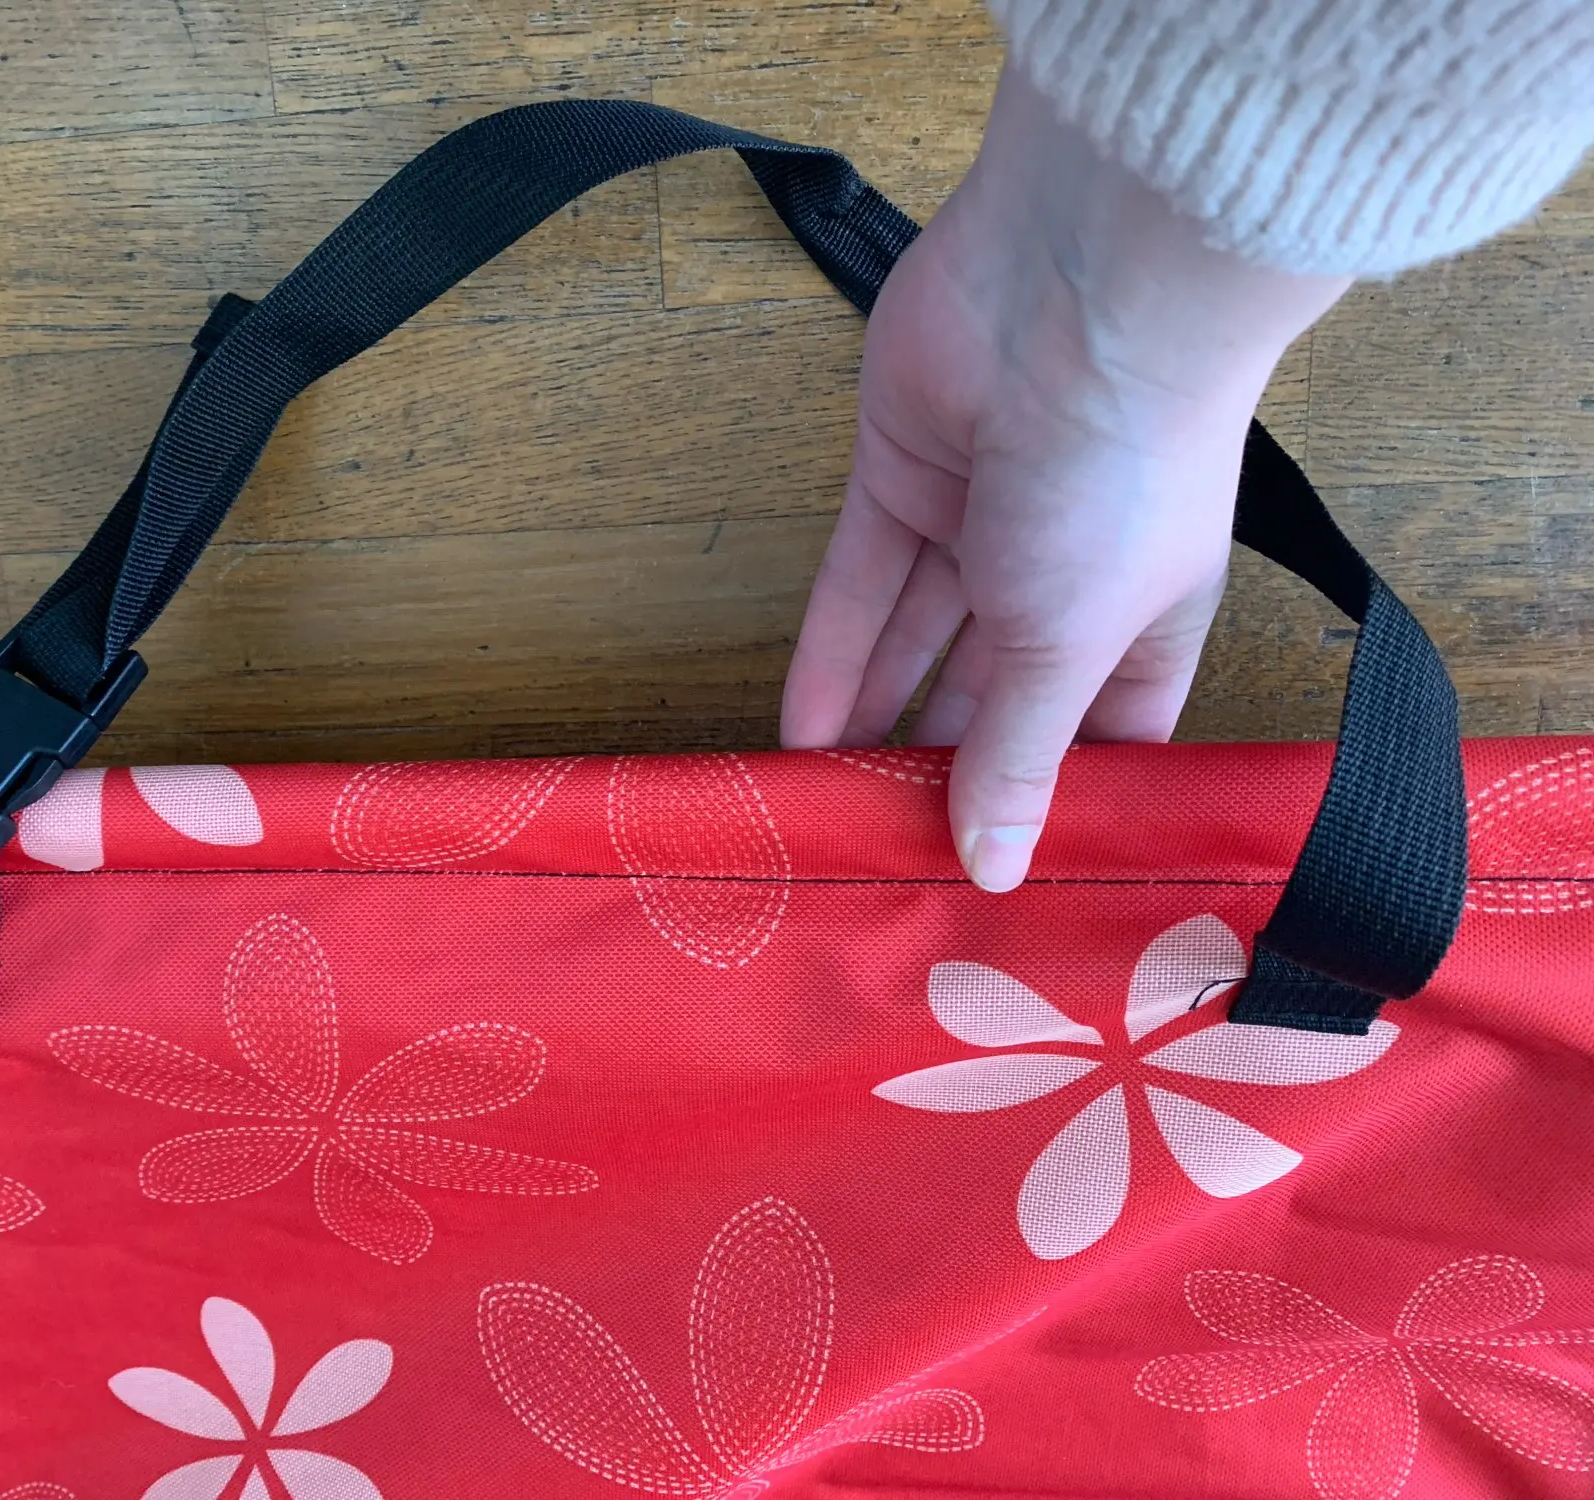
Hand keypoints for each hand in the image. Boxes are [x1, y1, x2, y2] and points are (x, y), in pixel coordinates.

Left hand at [781, 62, 1350, 891]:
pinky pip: (858, 584)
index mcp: (1146, 618)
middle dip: (945, 770)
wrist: (1076, 289)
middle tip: (888, 859)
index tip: (1001, 883)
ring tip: (828, 812)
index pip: (1103, 735)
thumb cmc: (1116, 476)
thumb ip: (1018, 754)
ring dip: (875, 720)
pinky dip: (830, 656)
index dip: (1056, 802)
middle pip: (994, 694)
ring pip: (917, 642)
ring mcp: (978, 519)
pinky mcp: (899, 474)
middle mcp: (1065, 573)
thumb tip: (998, 874)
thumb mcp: (1069, 640)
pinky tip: (797, 737)